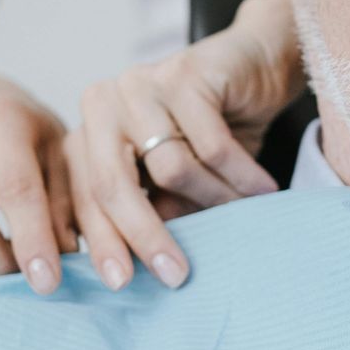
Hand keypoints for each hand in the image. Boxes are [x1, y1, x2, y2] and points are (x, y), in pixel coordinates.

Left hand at [67, 0, 303, 290]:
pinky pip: (210, 147)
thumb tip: (138, 270)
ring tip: (242, 211)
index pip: (86, 196)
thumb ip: (154, 211)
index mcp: (90, 131)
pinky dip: (240, 176)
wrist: (258, 64)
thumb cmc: (214, 129)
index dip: (103, 242)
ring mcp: (140, 84)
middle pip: (113, 185)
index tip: (122, 285)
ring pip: (169, 169)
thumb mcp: (178, 180)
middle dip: (144, 236)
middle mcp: (103, 103)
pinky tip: (263, 189)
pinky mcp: (182, 74)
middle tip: (174, 275)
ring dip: (212, 199)